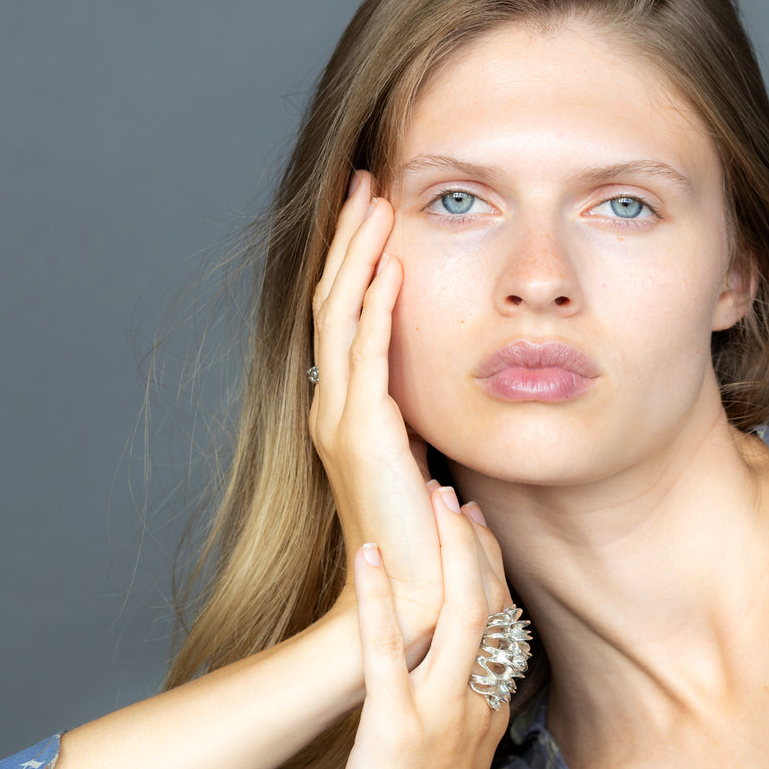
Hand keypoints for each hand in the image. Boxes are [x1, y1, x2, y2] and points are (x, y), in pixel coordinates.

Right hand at [310, 171, 442, 660]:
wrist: (412, 586)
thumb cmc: (421, 529)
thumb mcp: (416, 457)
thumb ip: (415, 417)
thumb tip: (435, 390)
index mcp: (346, 409)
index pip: (343, 318)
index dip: (354, 263)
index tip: (373, 213)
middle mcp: (334, 406)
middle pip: (334, 303)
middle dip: (350, 241)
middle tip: (364, 182)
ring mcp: (342, 418)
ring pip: (342, 317)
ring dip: (359, 257)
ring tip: (374, 202)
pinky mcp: (365, 433)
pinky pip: (368, 355)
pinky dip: (377, 307)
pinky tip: (390, 265)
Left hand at [320, 484, 510, 768]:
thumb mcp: (462, 758)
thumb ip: (467, 707)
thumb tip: (459, 667)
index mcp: (489, 707)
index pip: (501, 620)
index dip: (490, 566)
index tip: (476, 526)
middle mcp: (474, 700)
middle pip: (487, 603)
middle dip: (472, 542)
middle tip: (454, 495)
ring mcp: (437, 711)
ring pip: (455, 613)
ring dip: (443, 549)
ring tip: (430, 498)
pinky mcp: (392, 725)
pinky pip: (387, 650)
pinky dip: (378, 596)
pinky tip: (369, 554)